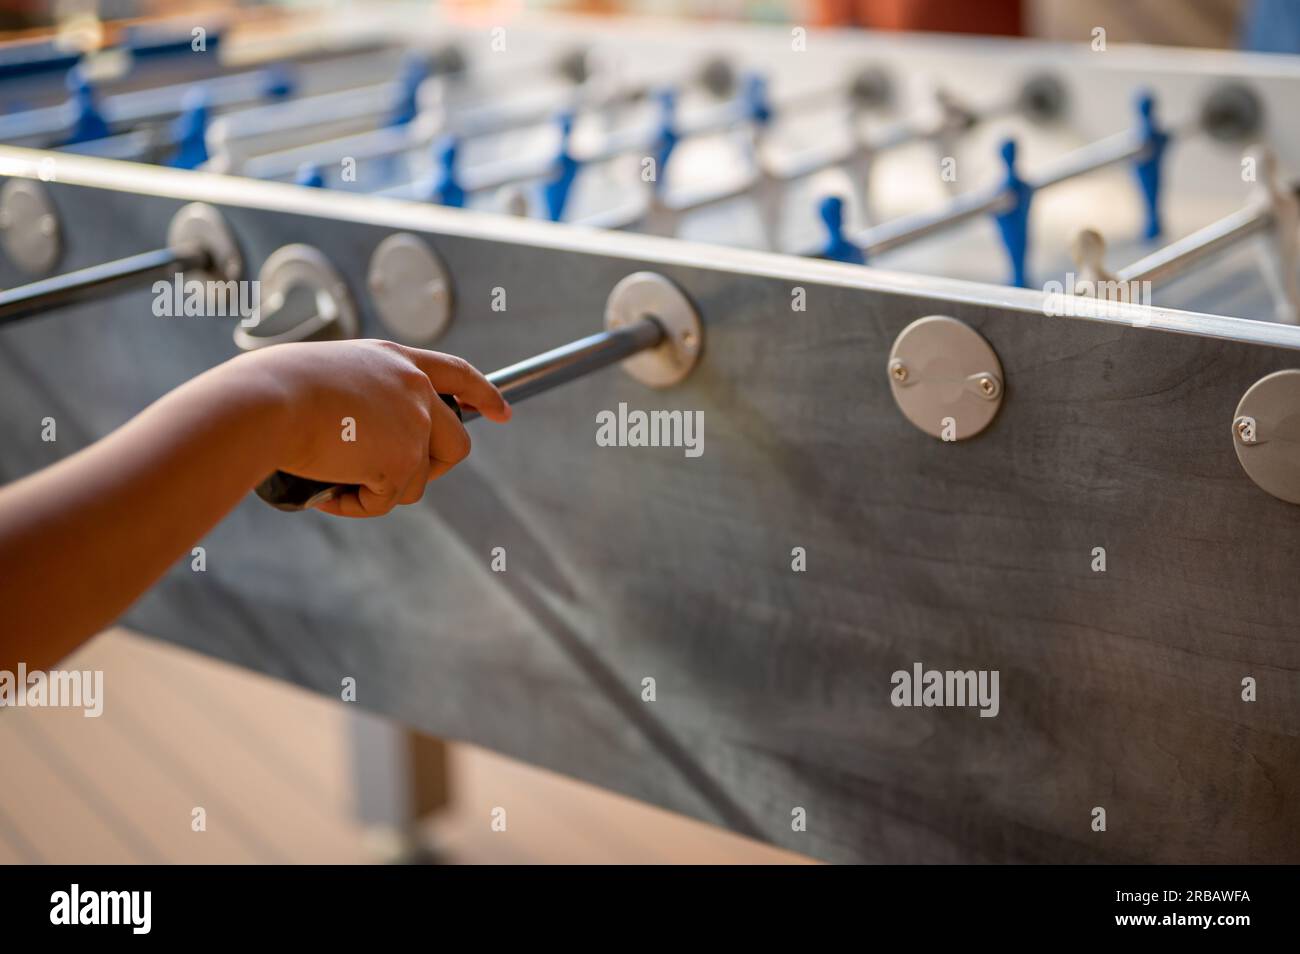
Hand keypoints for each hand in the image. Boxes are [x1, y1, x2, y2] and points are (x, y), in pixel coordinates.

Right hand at [236, 339, 509, 516]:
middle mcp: (414, 388)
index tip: (501, 412)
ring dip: (379, 489)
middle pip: (456, 442)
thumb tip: (359, 438)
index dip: (483, 394)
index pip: (457, 373)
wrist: (264, 403)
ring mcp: (413, 425)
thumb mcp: (326, 376)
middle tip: (390, 479)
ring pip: (416, 480)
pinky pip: (386, 500)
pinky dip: (358, 505)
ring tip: (336, 480)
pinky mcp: (401, 461)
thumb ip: (359, 396)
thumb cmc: (272, 390)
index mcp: (395, 360)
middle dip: (431, 469)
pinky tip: (328, 494)